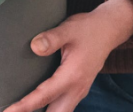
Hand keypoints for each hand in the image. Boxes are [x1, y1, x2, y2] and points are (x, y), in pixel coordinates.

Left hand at [4, 0, 132, 111]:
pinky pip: (64, 106)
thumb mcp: (68, 29)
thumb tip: (34, 47)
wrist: (109, 29)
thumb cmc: (87, 28)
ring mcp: (79, 90)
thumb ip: (51, 38)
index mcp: (72, 76)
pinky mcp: (78, 88)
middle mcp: (77, 89)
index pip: (43, 96)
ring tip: (23, 111)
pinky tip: (39, 106)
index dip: (24, 106)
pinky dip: (51, 110)